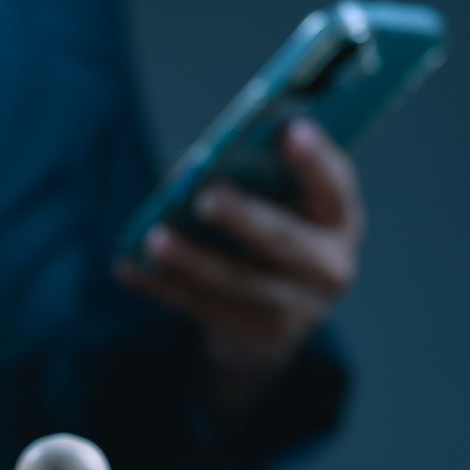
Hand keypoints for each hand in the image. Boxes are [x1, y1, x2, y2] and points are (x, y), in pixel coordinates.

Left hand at [116, 119, 363, 415]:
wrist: (275, 322)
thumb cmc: (271, 237)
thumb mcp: (279, 207)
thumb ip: (251, 181)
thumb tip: (191, 167)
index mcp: (338, 220)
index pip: (334, 185)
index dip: (315, 159)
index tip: (290, 129)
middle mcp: (330, 268)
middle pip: (283, 240)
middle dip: (241, 217)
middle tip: (203, 198)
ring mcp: (298, 311)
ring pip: (237, 283)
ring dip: (191, 260)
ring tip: (153, 238)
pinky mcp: (259, 339)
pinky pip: (203, 308)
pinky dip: (162, 286)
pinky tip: (130, 266)